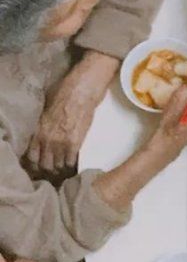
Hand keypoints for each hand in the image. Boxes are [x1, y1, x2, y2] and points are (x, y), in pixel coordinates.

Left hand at [27, 54, 118, 173]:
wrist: (81, 91)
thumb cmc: (64, 94)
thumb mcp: (45, 110)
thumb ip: (42, 124)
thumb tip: (42, 131)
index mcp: (37, 130)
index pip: (31, 156)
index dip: (35, 164)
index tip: (40, 166)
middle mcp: (46, 139)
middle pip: (44, 165)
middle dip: (48, 170)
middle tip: (54, 171)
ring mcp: (60, 142)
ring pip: (57, 166)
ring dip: (61, 169)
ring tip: (64, 169)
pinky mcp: (76, 143)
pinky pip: (70, 162)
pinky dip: (72, 166)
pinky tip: (74, 165)